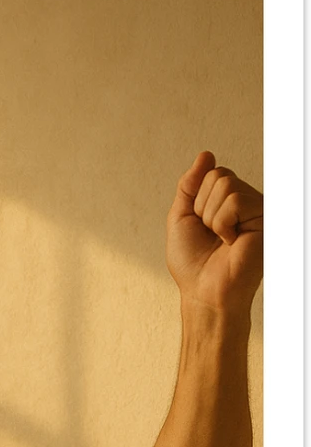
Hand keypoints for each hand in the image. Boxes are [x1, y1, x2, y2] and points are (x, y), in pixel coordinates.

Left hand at [166, 151, 262, 312]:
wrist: (204, 292)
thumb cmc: (193, 263)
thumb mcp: (181, 218)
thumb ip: (190, 185)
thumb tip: (206, 154)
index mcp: (227, 202)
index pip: (211, 173)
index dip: (196, 200)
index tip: (200, 226)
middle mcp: (245, 203)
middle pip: (218, 175)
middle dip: (203, 207)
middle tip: (211, 234)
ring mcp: (257, 210)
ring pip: (226, 185)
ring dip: (212, 217)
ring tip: (221, 239)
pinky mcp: (265, 219)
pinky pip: (235, 200)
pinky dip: (223, 223)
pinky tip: (231, 241)